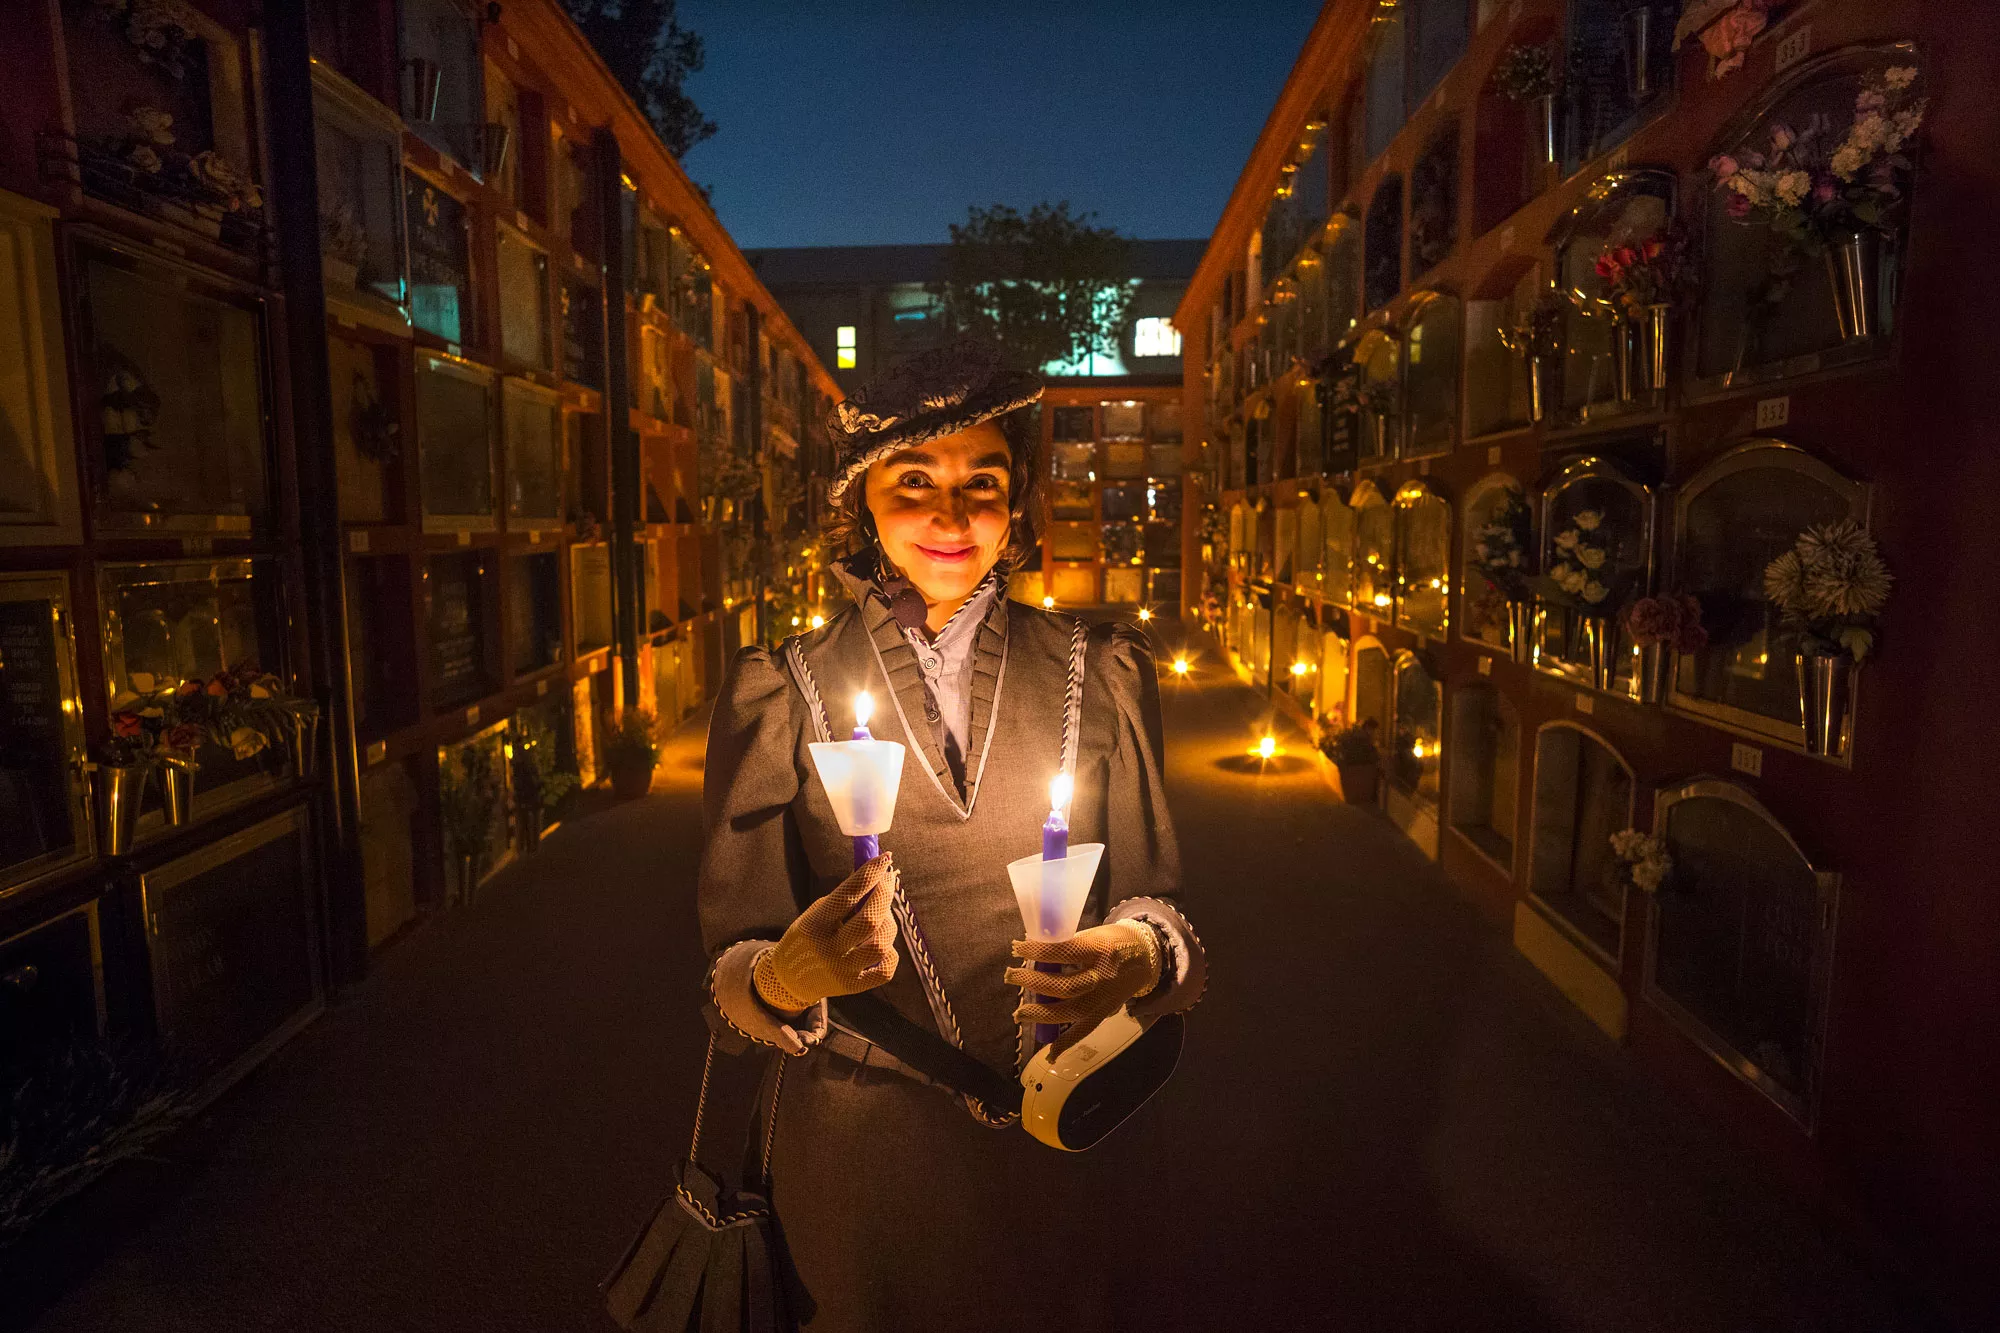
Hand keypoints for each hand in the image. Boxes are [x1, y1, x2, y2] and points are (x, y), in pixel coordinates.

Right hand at [753, 854, 899, 1011]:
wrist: (788, 979)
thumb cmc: (806, 938)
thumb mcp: (814, 914)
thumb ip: (842, 900)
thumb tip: (875, 876)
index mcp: (814, 925)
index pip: (846, 896)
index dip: (868, 875)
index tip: (884, 858)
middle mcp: (828, 949)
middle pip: (869, 920)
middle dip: (884, 894)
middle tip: (888, 880)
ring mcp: (842, 971)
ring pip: (881, 944)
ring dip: (888, 924)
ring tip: (882, 916)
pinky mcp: (854, 986)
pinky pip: (886, 969)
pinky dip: (890, 953)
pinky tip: (882, 944)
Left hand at [1007, 921, 1160, 1055]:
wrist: (1146, 957)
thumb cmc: (1112, 941)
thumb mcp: (1092, 934)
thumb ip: (1067, 945)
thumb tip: (1033, 954)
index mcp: (1099, 949)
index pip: (1064, 952)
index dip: (1038, 951)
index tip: (1017, 948)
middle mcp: (1103, 976)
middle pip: (1064, 986)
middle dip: (1033, 982)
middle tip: (1011, 975)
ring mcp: (1104, 998)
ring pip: (1070, 1012)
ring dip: (1041, 1014)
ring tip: (1019, 1012)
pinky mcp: (1105, 1012)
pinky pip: (1084, 1031)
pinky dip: (1066, 1043)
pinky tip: (1049, 1055)